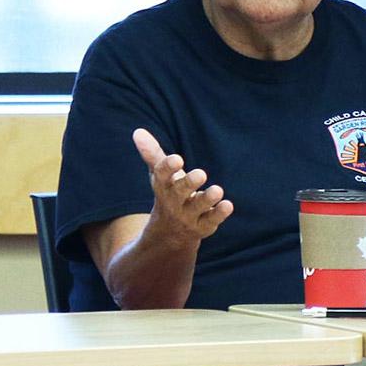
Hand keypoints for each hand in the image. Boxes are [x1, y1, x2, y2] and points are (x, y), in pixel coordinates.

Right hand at [132, 128, 233, 244]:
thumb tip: (138, 131)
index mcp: (163, 186)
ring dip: (207, 199)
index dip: (168, 168)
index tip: (177, 159)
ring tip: (217, 190)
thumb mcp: (159, 175)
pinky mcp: (203, 226)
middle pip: (180, 192)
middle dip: (189, 183)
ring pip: (198, 207)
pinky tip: (228, 205)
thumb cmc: (168, 193)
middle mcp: (174, 202)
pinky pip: (211, 220)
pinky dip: (219, 213)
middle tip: (201, 173)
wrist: (169, 233)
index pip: (162, 176)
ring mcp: (188, 216)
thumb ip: (152, 153)